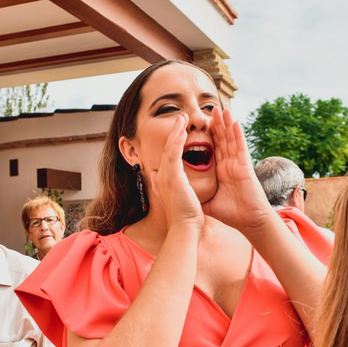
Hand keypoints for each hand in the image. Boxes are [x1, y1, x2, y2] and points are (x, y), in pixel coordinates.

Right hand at [146, 114, 204, 232]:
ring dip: (175, 131)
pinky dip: (177, 141)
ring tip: (181, 117)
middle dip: (173, 132)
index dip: (174, 142)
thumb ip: (174, 189)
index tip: (180, 131)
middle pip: (167, 148)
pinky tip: (182, 131)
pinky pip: (174, 154)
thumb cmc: (185, 218)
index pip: (169, 156)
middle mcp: (162, 176)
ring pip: (170, 148)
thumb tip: (167, 182)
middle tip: (179, 118)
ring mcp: (166, 176)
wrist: (184, 229)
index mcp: (165, 181)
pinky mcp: (172, 178)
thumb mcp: (179, 199)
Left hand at [203, 107, 271, 230]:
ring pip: (231, 139)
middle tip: (210, 109)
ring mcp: (238, 164)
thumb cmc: (231, 214)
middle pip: (222, 140)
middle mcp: (230, 165)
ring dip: (226, 124)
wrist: (248, 222)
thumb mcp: (208, 203)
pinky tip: (234, 122)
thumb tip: (182, 196)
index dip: (208, 137)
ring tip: (221, 109)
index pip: (213, 149)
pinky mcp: (245, 166)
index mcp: (221, 171)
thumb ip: (198, 196)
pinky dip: (238, 134)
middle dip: (217, 125)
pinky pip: (241, 147)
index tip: (199, 125)